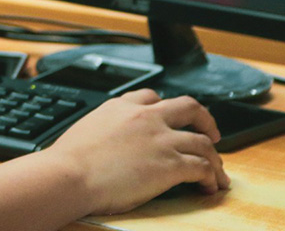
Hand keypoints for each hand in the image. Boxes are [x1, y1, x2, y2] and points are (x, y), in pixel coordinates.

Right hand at [42, 88, 229, 214]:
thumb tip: (107, 142)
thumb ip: (105, 128)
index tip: (172, 118)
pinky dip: (211, 178)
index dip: (167, 107)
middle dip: (205, 119)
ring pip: (203, 142)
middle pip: (189, 107)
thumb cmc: (69, 160)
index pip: (152, 97)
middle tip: (211, 132)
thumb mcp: (86, 129)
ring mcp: (161, 140)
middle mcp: (145, 118)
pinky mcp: (170, 165)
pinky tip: (209, 187)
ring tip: (216, 171)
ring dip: (214, 158)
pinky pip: (203, 168)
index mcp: (121, 107)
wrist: (69, 175)